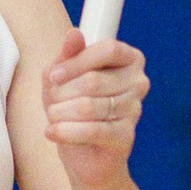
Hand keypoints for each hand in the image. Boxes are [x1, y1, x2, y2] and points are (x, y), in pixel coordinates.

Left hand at [42, 29, 148, 185]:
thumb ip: (67, 55)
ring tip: (53, 117)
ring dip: (60, 112)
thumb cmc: (73, 108)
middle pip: (94, 80)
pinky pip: (91, 130)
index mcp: (129, 59)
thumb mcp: (62, 78)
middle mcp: (138, 82)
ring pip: (88, 106)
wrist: (85, 155)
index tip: (54, 75)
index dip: (77, 61)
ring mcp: (135, 110)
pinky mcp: (125, 137)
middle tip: (52, 102)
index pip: (108, 49)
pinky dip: (64, 131)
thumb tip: (74, 34)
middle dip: (62, 92)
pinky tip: (52, 132)